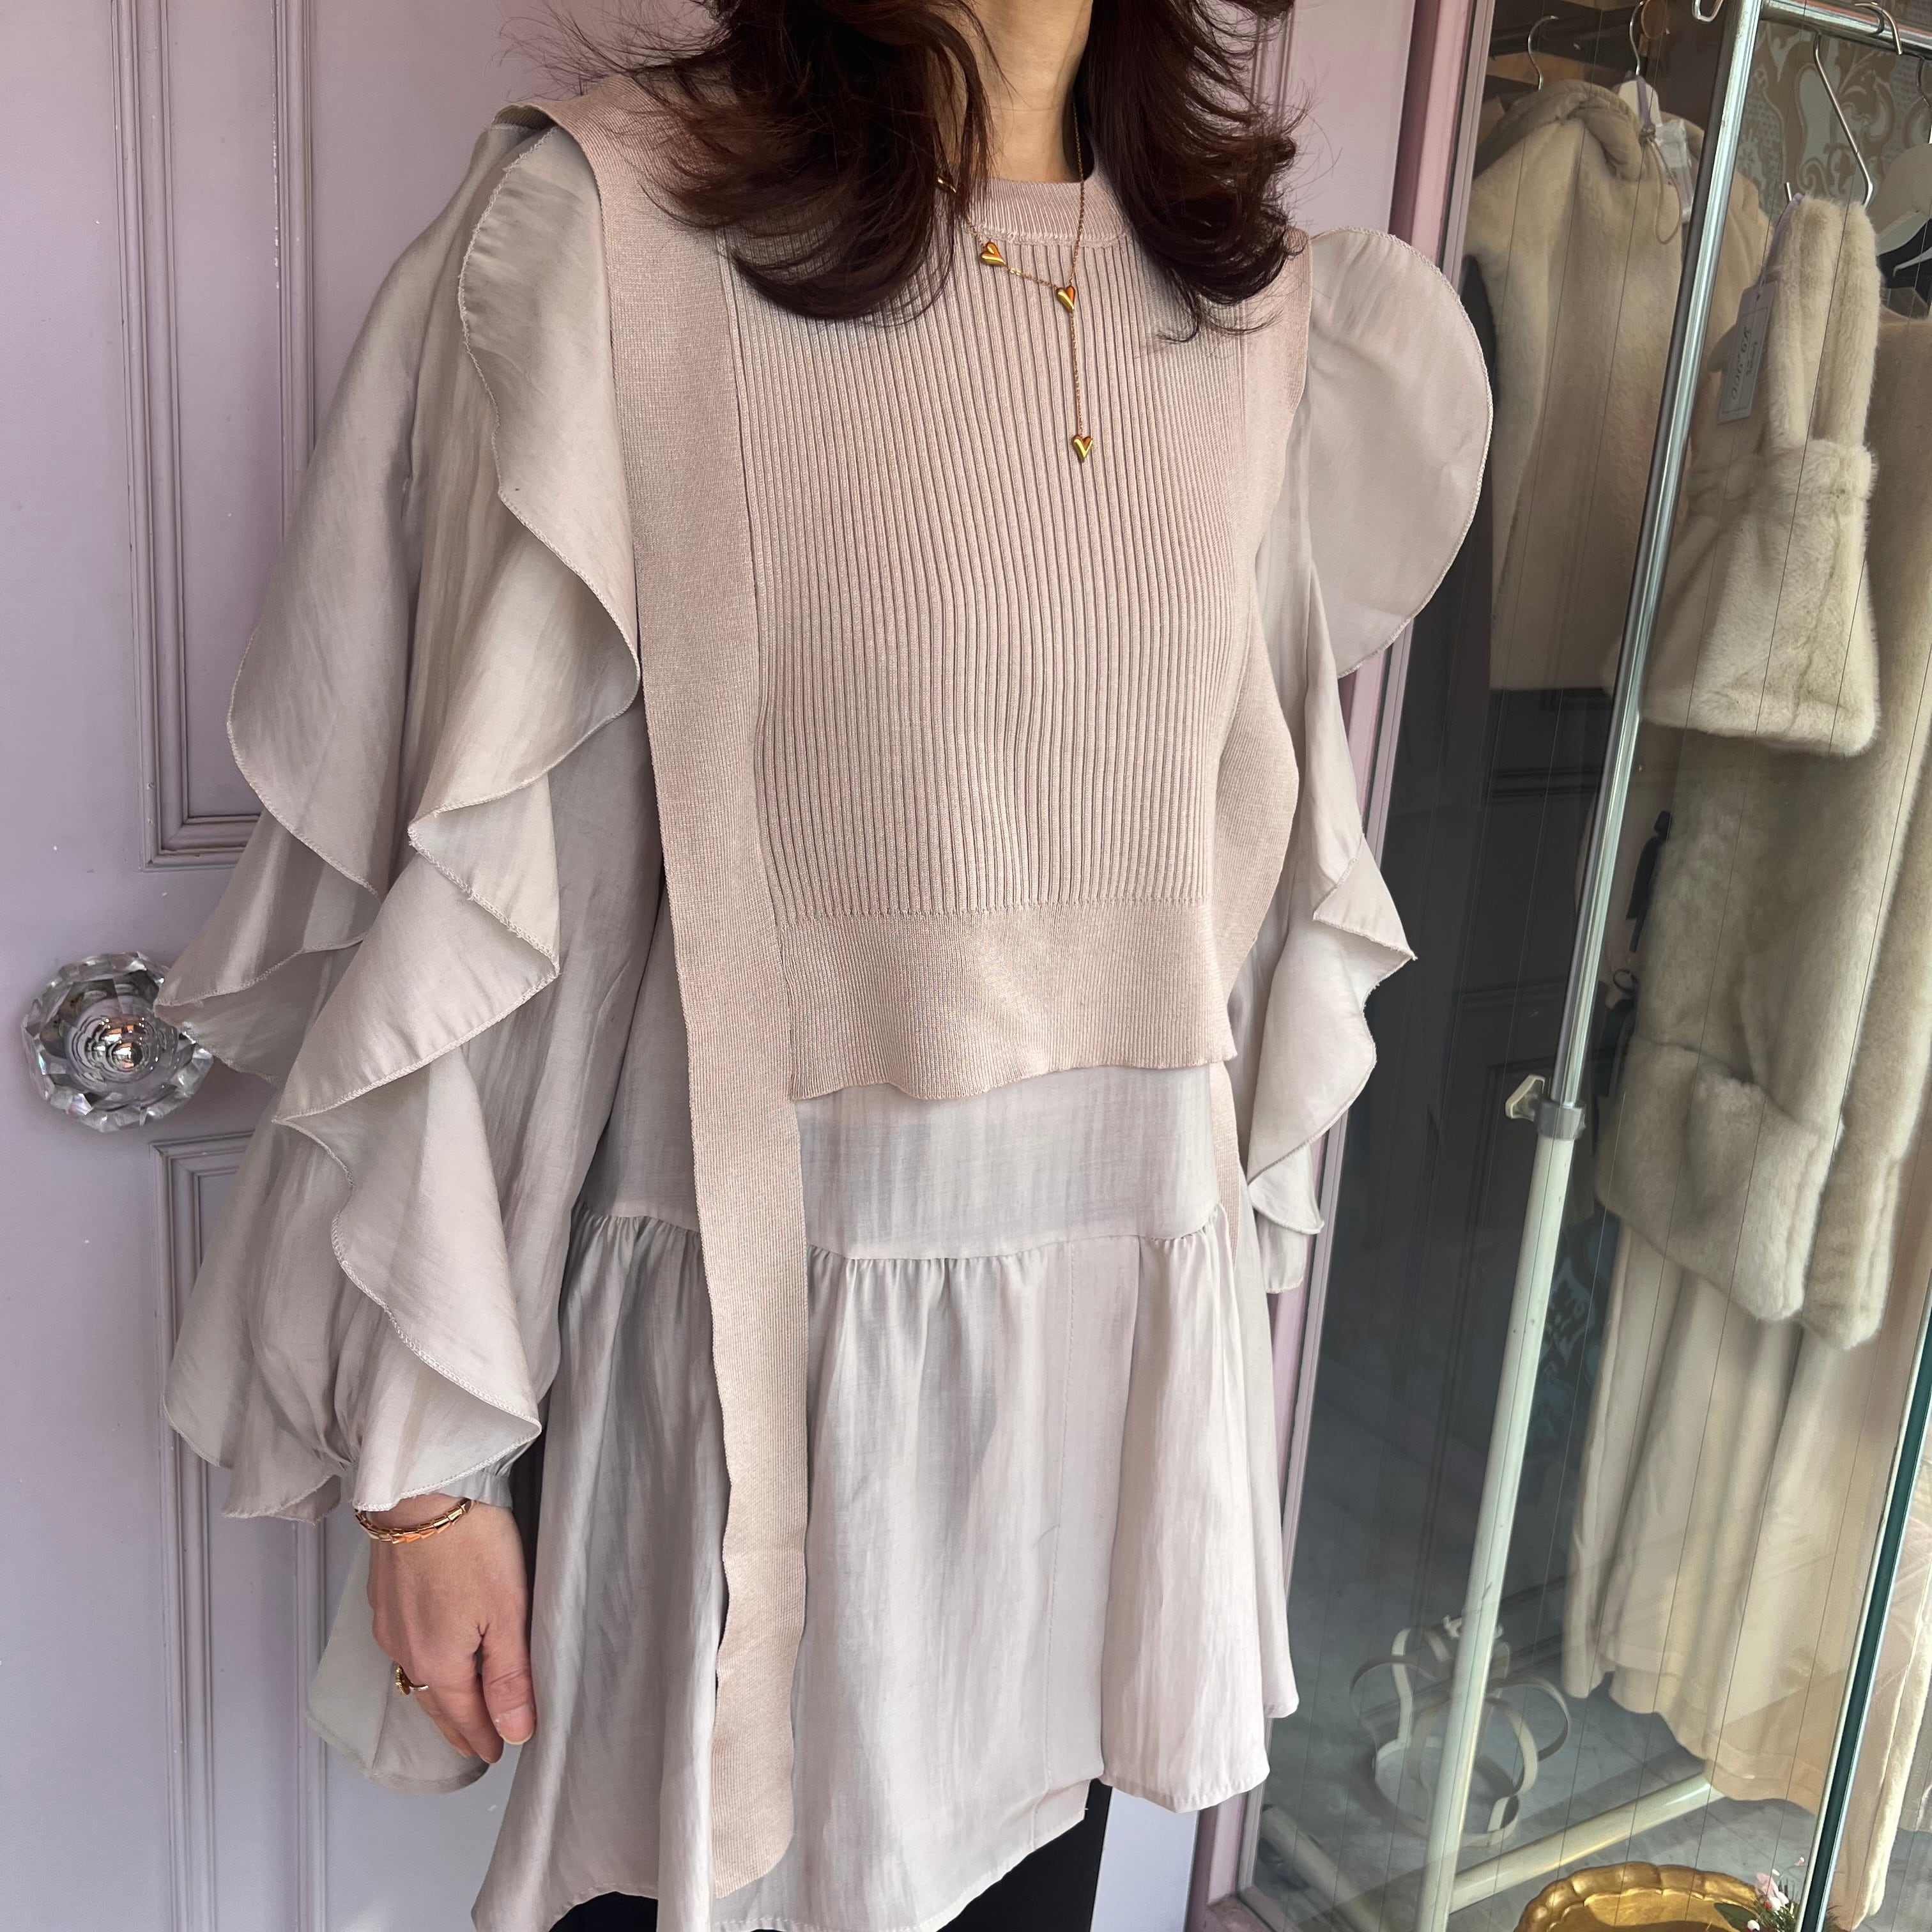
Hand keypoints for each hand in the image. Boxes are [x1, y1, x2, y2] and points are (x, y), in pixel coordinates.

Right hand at [366, 1493, 533, 1762]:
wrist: (421, 1488)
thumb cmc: (471, 1543)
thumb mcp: (506, 1611)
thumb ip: (509, 1676)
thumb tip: (515, 1732)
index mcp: (437, 1663)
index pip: (464, 1717)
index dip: (483, 1737)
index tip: (497, 1753)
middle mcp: (405, 1649)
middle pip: (435, 1700)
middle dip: (458, 1724)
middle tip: (476, 1742)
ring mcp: (389, 1621)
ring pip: (415, 1672)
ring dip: (437, 1694)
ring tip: (455, 1705)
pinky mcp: (384, 1594)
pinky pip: (402, 1644)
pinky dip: (420, 1660)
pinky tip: (428, 1653)